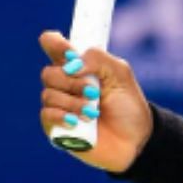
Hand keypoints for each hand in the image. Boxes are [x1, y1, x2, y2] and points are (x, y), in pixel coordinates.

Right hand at [38, 30, 151, 172]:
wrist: (136, 139)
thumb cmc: (128, 105)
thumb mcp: (120, 73)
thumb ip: (97, 58)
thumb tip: (71, 65)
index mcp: (77, 66)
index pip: (53, 44)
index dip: (55, 43)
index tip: (69, 53)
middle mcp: (65, 84)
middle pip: (48, 73)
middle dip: (72, 83)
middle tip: (94, 92)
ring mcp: (59, 106)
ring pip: (48, 95)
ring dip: (73, 103)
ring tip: (93, 113)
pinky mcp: (56, 127)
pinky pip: (46, 115)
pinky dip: (61, 116)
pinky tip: (77, 122)